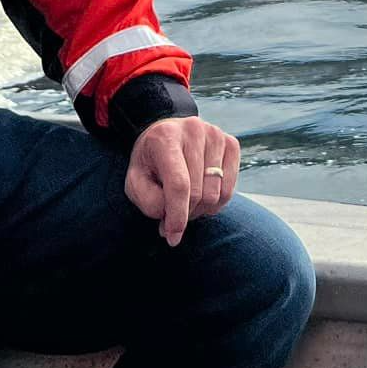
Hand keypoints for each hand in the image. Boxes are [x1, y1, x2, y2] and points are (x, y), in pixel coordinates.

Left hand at [124, 116, 240, 246]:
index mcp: (166, 136)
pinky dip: (215, 203)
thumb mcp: (136, 181)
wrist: (166, 135)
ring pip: (216, 194)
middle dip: (185, 214)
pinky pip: (230, 190)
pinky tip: (202, 196)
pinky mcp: (231, 143)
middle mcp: (193, 130)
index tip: (172, 237)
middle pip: (198, 193)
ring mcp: (215, 135)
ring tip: (185, 204)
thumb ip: (148, 200)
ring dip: (200, 210)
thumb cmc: (150, 162)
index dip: (177, 216)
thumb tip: (170, 217)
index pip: (179, 184)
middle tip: (172, 216)